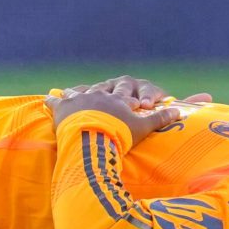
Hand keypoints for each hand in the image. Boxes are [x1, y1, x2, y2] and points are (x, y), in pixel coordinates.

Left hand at [47, 76, 209, 142]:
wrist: (93, 138)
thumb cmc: (120, 134)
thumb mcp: (143, 127)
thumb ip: (160, 119)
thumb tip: (179, 111)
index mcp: (118, 98)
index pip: (123, 94)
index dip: (126, 97)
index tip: (126, 99)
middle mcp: (98, 94)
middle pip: (101, 90)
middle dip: (101, 92)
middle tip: (97, 94)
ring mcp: (79, 99)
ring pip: (78, 93)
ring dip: (76, 94)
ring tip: (72, 94)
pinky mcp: (62, 107)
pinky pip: (56, 101)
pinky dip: (53, 100)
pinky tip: (49, 98)